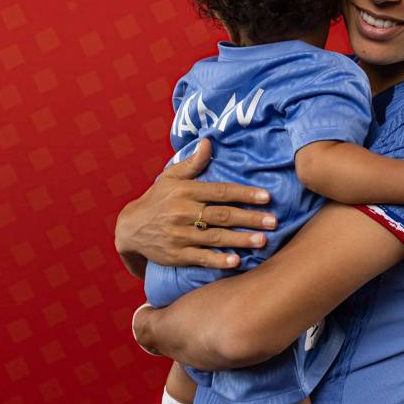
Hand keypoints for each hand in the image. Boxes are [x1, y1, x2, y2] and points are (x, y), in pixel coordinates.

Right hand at [114, 139, 276, 271]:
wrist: (129, 228)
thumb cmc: (157, 199)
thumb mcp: (170, 177)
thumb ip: (192, 163)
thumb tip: (208, 142)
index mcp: (186, 191)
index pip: (221, 191)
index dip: (245, 194)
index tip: (266, 197)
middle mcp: (183, 212)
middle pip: (222, 215)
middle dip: (250, 218)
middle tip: (273, 221)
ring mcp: (180, 235)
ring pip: (215, 237)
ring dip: (241, 239)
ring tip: (263, 241)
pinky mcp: (177, 254)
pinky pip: (201, 257)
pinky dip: (218, 260)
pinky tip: (236, 261)